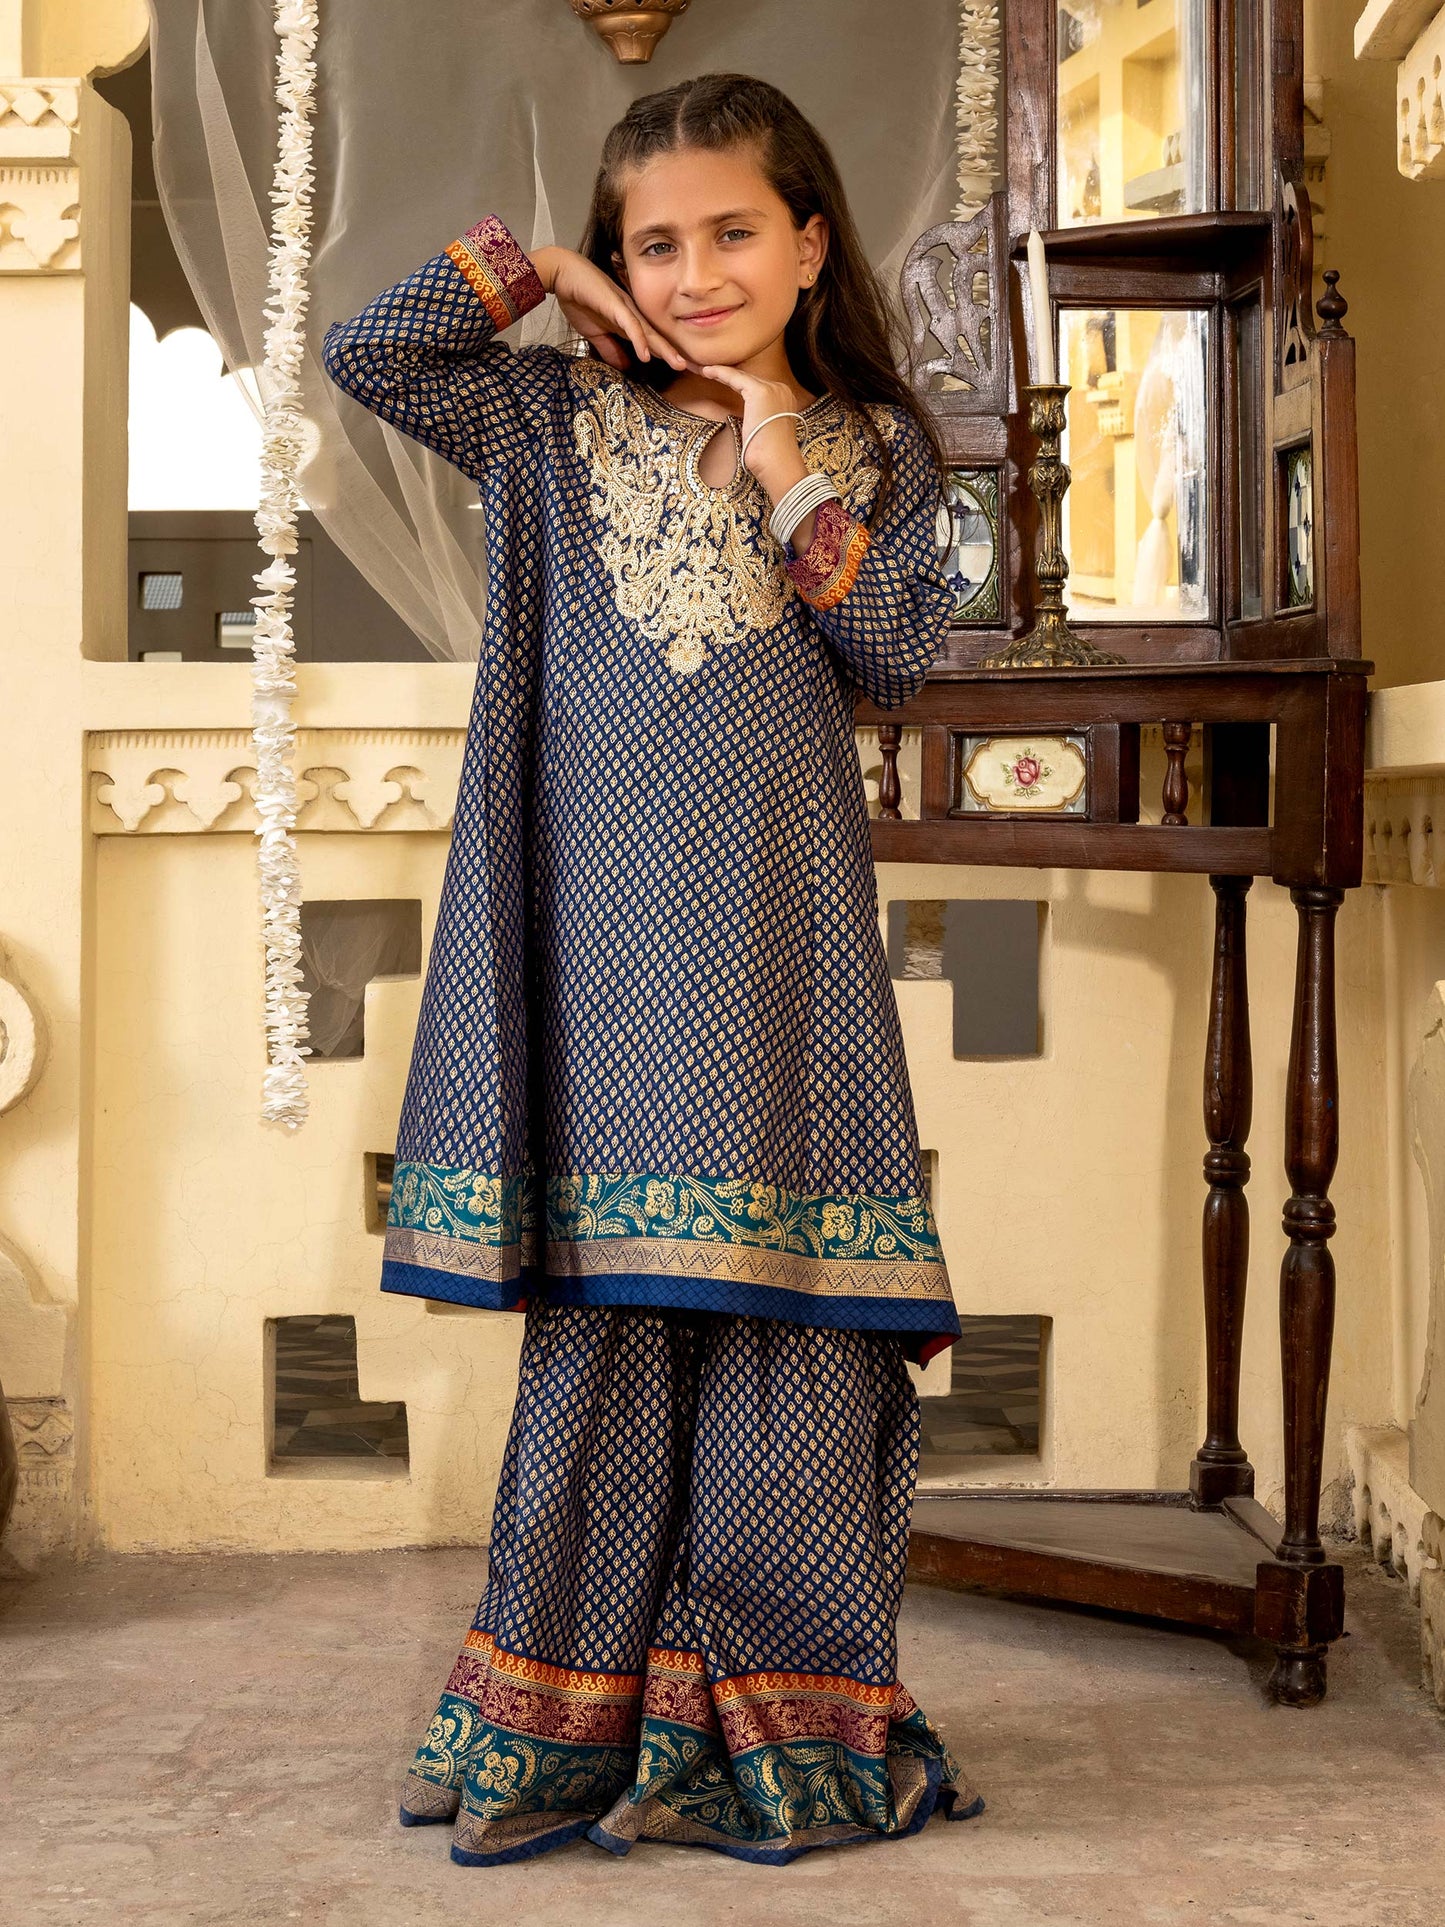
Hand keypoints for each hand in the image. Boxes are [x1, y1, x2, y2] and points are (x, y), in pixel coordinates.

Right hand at [534, 247, 686, 372]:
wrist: (563, 274)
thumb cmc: (579, 299)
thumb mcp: (596, 333)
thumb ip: (610, 349)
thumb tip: (625, 367)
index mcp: (632, 323)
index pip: (656, 344)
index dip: (673, 357)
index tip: (691, 372)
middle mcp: (635, 316)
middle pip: (661, 339)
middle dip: (680, 355)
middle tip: (701, 370)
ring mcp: (626, 309)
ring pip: (650, 333)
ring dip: (665, 349)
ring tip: (681, 365)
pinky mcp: (614, 305)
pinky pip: (629, 325)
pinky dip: (638, 340)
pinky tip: (646, 355)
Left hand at [692, 362, 808, 499]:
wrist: (777, 465)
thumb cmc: (769, 458)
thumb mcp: (763, 433)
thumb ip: (757, 419)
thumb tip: (746, 420)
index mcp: (783, 399)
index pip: (754, 385)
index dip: (734, 382)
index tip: (717, 380)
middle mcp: (781, 389)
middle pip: (747, 378)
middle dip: (726, 374)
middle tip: (705, 370)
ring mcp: (772, 389)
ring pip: (741, 376)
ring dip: (719, 371)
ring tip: (702, 369)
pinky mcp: (760, 392)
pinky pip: (735, 378)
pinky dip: (720, 373)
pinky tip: (707, 371)